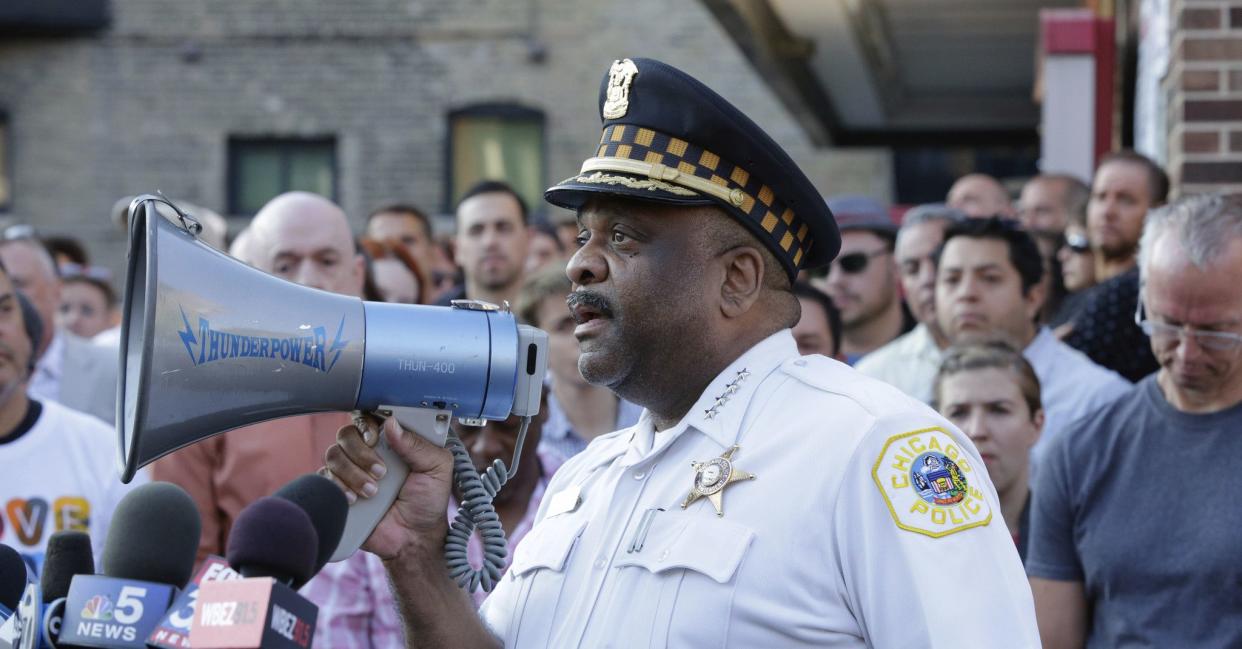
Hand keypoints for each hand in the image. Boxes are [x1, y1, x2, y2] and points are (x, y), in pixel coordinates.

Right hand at [322, 413, 454, 560]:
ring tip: (373, 492)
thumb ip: (418, 444)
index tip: (375, 437)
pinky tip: (355, 499)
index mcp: (392, 440)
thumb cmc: (428, 501)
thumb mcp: (436, 468)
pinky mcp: (338, 491)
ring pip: (333, 454)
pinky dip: (338, 487)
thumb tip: (392, 423)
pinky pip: (324, 479)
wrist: (414, 538)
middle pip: (346, 434)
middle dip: (361, 453)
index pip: (369, 418)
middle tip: (381, 473)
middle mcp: (368, 452)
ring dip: (352, 473)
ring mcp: (350, 471)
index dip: (367, 423)